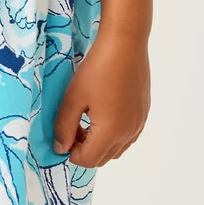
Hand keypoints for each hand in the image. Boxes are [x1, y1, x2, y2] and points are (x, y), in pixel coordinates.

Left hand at [51, 25, 150, 168]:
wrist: (126, 44)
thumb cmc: (97, 69)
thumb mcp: (73, 98)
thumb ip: (64, 127)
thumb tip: (60, 148)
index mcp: (110, 132)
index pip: (88, 160)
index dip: (70, 152)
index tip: (62, 135)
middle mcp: (129, 133)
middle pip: (103, 158)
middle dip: (84, 149)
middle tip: (73, 127)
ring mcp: (139, 123)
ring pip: (116, 149)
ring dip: (99, 143)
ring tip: (87, 119)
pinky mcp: (143, 113)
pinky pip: (127, 136)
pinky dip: (113, 134)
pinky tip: (103, 111)